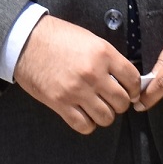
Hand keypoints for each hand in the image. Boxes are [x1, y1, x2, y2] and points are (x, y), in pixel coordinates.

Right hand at [12, 14, 141, 132]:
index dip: (135, 89)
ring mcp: (76, 91)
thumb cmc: (59, 38)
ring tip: (98, 107)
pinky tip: (85, 115)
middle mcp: (93, 74)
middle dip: (121, 103)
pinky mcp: (60, 103)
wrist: (27, 41)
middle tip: (113, 100)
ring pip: (106, 117)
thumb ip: (109, 59)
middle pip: (122, 102)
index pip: (133, 79)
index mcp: (103, 54)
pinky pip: (84, 125)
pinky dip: (88, 124)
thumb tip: (124, 78)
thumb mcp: (91, 40)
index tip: (131, 92)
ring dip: (105, 115)